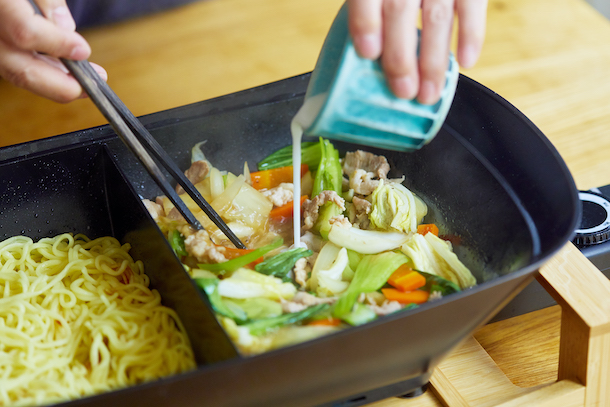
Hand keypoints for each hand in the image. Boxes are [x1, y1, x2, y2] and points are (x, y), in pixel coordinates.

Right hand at [0, 0, 106, 102]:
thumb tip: (65, 27)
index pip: (24, 31)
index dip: (57, 45)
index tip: (83, 50)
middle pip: (16, 67)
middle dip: (58, 85)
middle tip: (90, 86)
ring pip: (13, 72)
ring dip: (52, 82)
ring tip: (84, 80)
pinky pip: (11, 65)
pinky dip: (39, 71)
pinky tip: (63, 70)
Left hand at [348, 0, 486, 104]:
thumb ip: (370, 14)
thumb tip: (368, 63)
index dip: (366, 23)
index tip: (369, 54)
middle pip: (400, 10)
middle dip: (401, 56)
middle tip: (403, 91)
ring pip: (436, 16)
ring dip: (433, 60)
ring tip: (428, 93)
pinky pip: (473, 7)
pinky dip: (471, 36)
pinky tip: (466, 62)